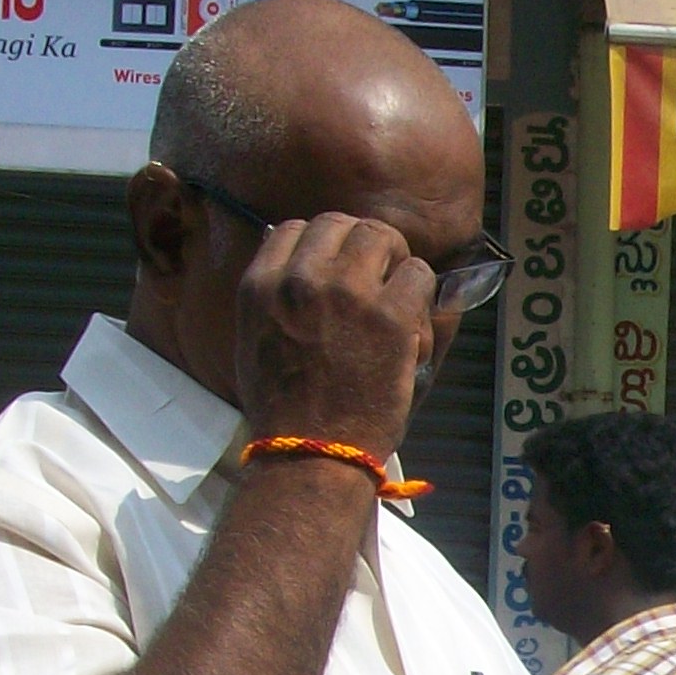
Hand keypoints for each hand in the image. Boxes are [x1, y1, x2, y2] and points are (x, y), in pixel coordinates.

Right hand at [234, 211, 436, 457]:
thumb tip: (286, 254)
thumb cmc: (284, 406)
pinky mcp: (390, 315)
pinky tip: (413, 318)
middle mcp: (300, 279)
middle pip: (340, 224)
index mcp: (260, 284)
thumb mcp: (254, 338)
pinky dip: (421, 290)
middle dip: (362, 243)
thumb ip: (272, 296)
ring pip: (381, 237)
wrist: (311, 450)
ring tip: (397, 291)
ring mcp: (347, 293)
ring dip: (395, 259)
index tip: (338, 265)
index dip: (321, 244)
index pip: (294, 229)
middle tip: (377, 273)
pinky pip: (419, 273)